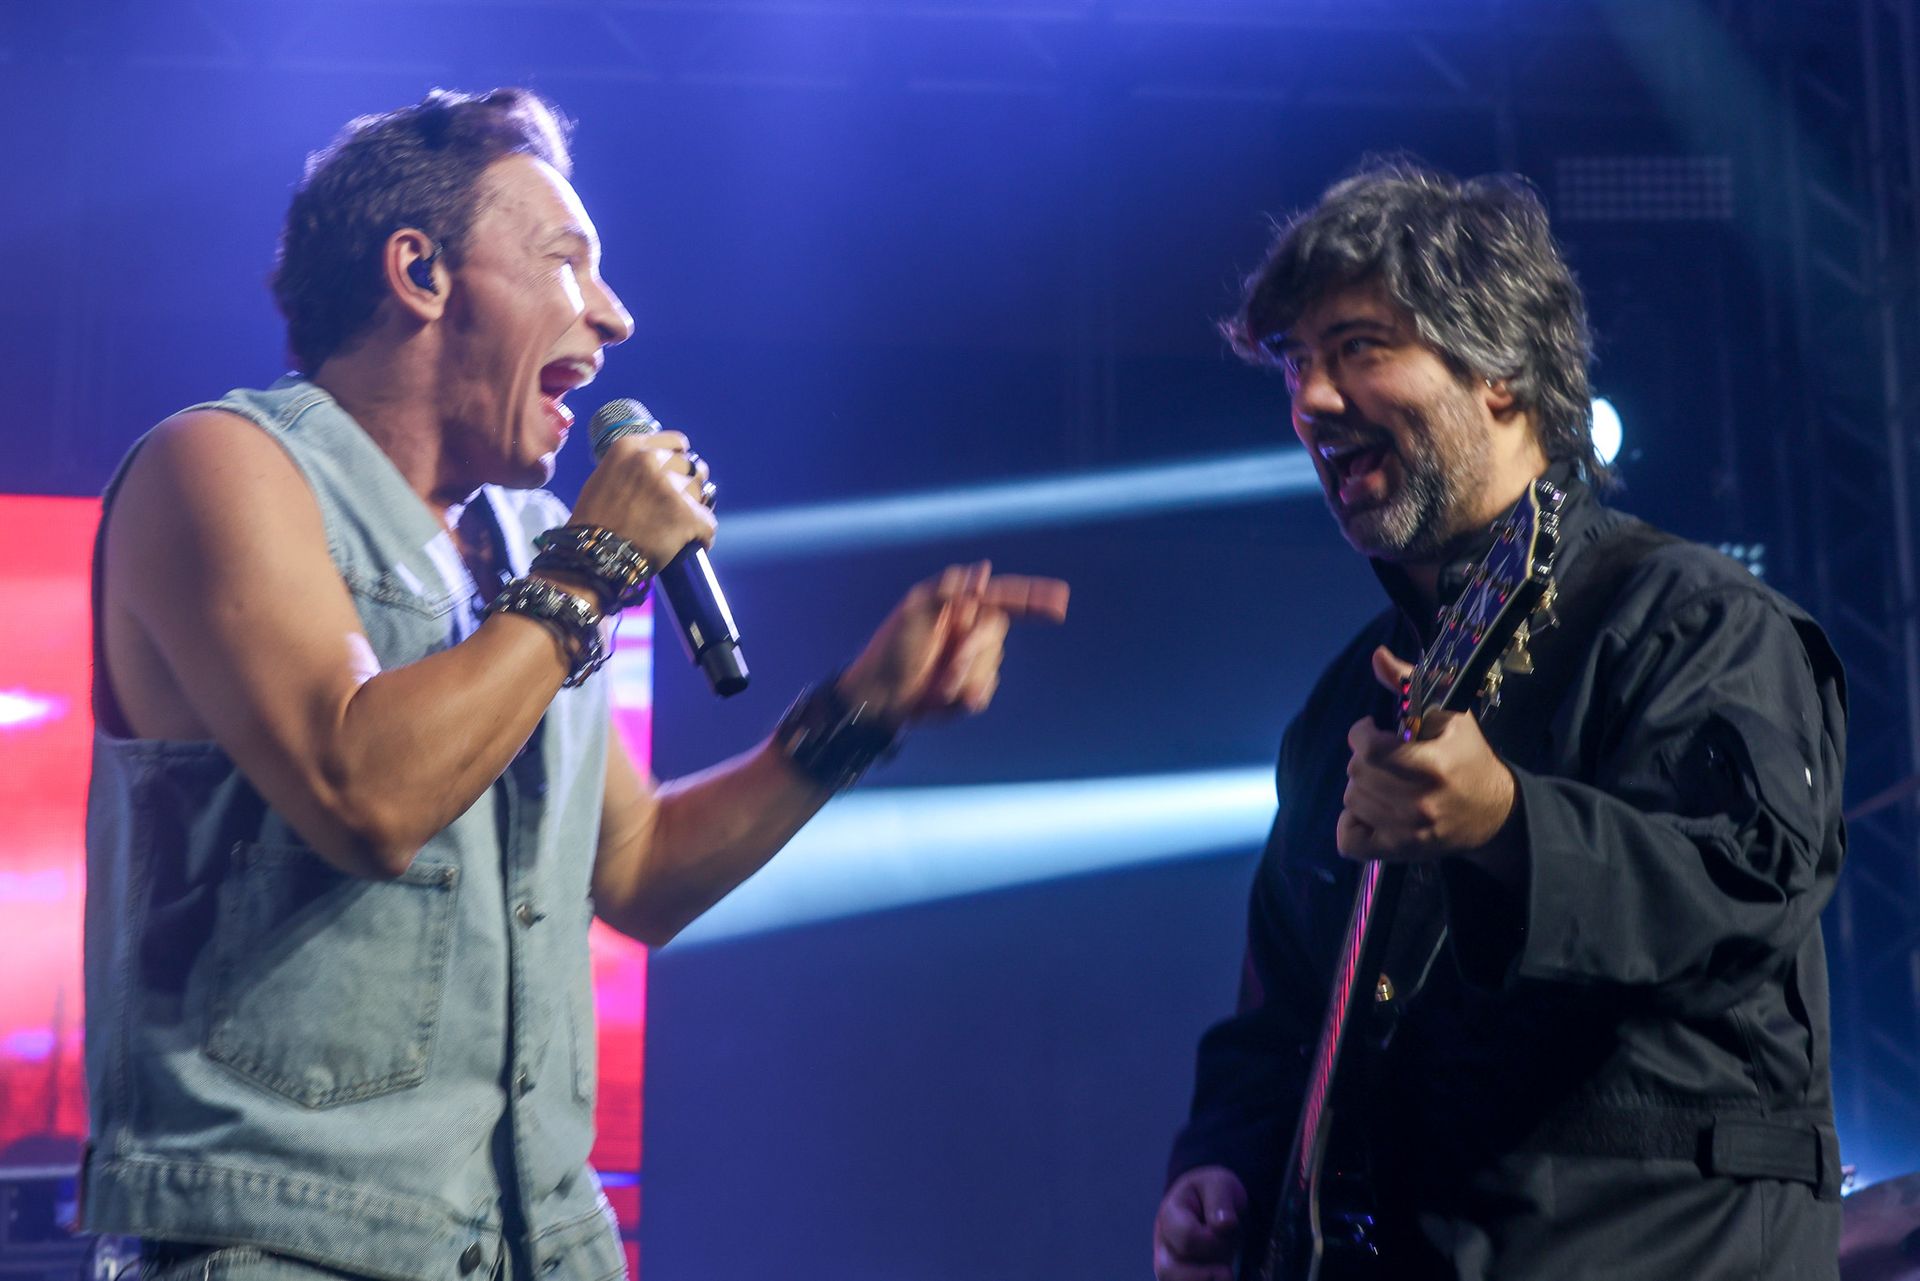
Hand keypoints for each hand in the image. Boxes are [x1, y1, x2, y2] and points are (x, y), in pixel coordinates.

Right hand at [567, 430, 715, 568]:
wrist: (593, 557)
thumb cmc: (594, 522)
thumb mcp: (605, 477)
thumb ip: (633, 466)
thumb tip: (662, 465)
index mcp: (631, 448)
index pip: (678, 443)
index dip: (679, 462)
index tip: (676, 476)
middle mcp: (652, 461)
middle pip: (691, 467)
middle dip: (687, 485)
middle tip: (674, 507)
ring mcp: (671, 487)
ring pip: (702, 493)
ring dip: (693, 510)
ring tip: (675, 528)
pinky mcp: (687, 515)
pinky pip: (708, 523)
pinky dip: (701, 536)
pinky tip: (688, 544)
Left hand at [836, 561, 1068, 724]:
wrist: (880, 698)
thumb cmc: (891, 651)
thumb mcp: (915, 614)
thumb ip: (949, 591)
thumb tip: (982, 571)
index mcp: (957, 605)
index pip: (1003, 596)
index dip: (1034, 597)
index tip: (1060, 601)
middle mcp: (968, 628)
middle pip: (997, 633)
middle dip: (974, 652)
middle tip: (949, 665)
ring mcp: (970, 658)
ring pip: (993, 665)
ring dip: (965, 678)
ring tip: (936, 685)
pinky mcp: (970, 685)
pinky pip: (987, 688)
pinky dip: (968, 694)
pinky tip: (946, 698)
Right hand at [1153, 1166, 1246, 1280]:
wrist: (1211, 1203)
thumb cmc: (1213, 1192)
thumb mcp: (1220, 1184)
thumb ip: (1220, 1200)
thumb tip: (1225, 1225)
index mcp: (1169, 1214)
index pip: (1187, 1238)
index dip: (1213, 1242)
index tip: (1229, 1231)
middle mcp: (1163, 1243)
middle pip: (1170, 1271)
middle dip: (1206, 1273)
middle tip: (1227, 1265)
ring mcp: (1167, 1263)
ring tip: (1224, 1275)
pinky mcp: (1178, 1277)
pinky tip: (1219, 1279)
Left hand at [1336, 646, 1516, 863]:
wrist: (1495, 813)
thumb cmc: (1469, 759)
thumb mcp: (1449, 715)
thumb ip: (1409, 683)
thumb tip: (1376, 655)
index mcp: (1432, 765)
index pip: (1369, 748)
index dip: (1361, 733)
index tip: (1372, 730)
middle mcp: (1419, 801)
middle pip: (1357, 772)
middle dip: (1364, 758)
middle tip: (1384, 757)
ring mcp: (1408, 831)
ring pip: (1352, 801)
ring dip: (1361, 786)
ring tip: (1383, 781)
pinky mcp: (1400, 852)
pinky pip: (1350, 842)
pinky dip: (1351, 825)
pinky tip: (1368, 811)